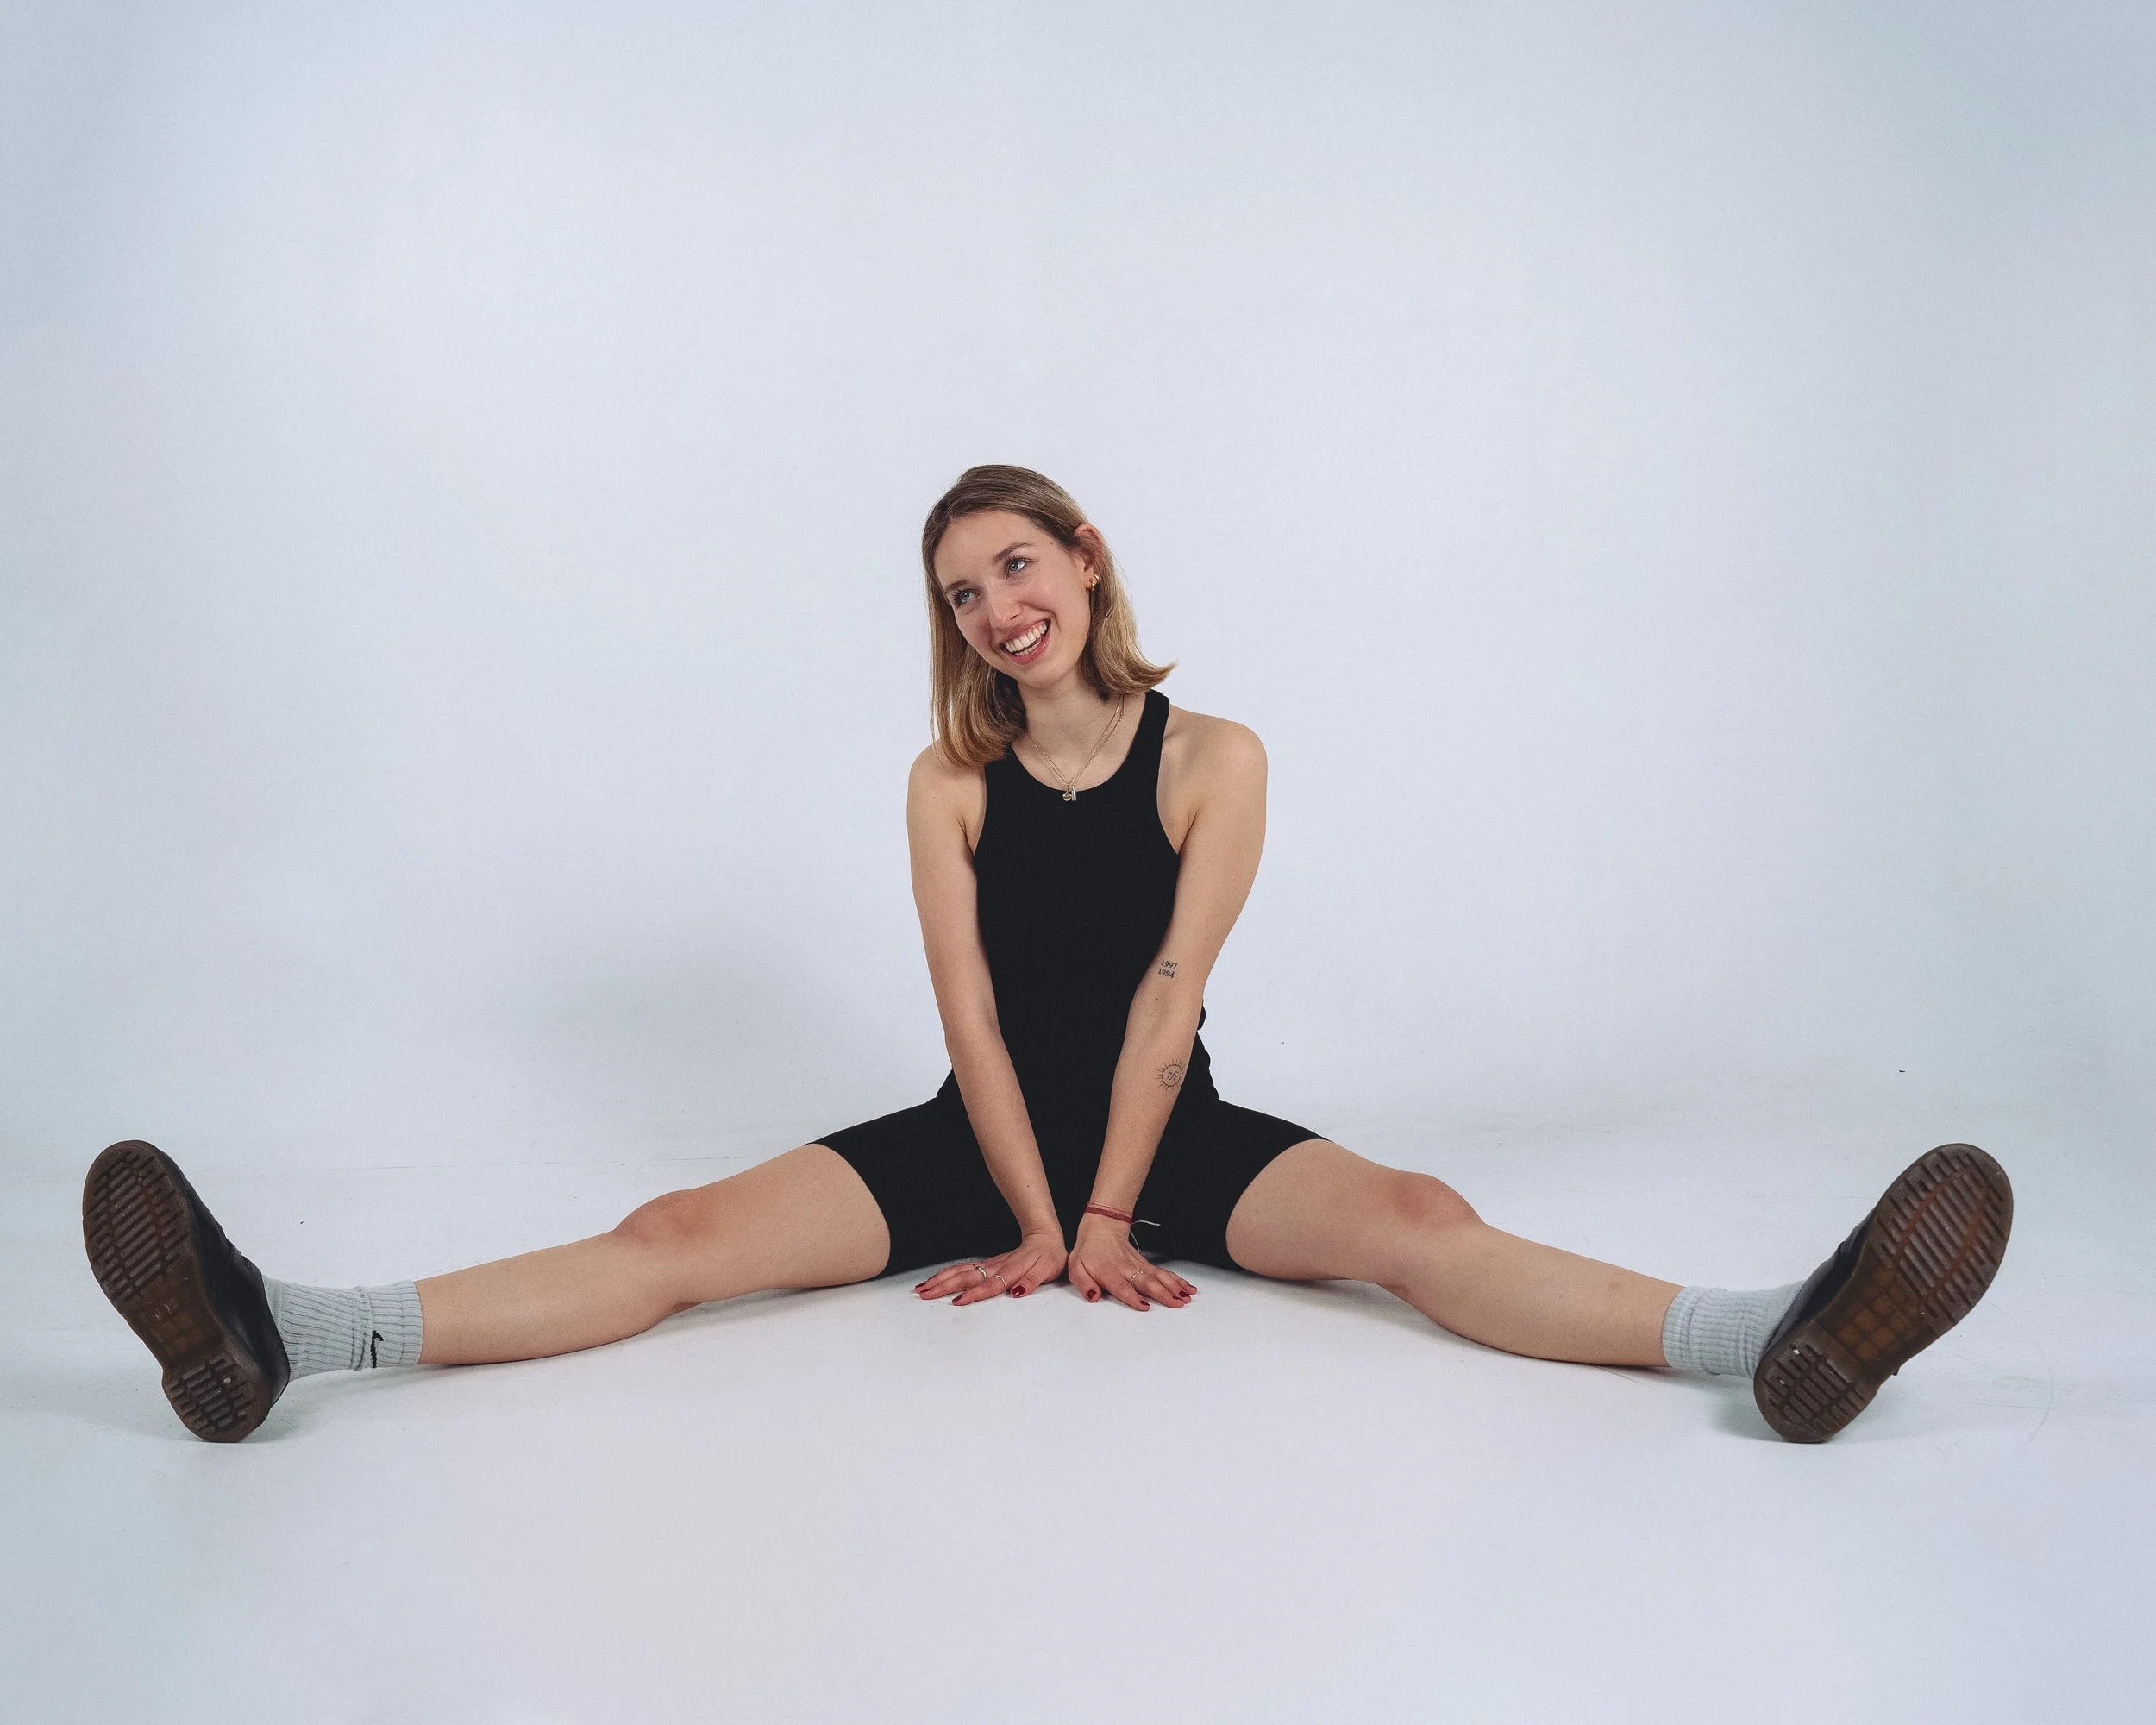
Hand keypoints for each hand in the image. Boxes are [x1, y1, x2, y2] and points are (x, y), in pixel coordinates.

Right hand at [914, 1230, 1066, 1305]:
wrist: (1045, 1238)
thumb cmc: (1049, 1257)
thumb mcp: (1048, 1270)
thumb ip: (1032, 1282)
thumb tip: (1017, 1292)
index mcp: (1011, 1270)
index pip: (990, 1285)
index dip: (974, 1294)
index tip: (957, 1301)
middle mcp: (996, 1267)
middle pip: (967, 1277)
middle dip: (945, 1286)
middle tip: (925, 1295)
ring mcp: (990, 1264)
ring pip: (961, 1271)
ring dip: (941, 1279)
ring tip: (923, 1288)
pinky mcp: (987, 1264)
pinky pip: (963, 1268)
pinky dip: (948, 1273)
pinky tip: (937, 1279)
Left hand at [1066, 1214, 1195, 1310]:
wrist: (1101, 1227)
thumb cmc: (1088, 1251)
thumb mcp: (1076, 1268)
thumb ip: (1083, 1284)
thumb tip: (1093, 1297)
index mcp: (1109, 1273)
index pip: (1122, 1287)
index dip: (1133, 1297)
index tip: (1145, 1306)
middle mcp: (1126, 1269)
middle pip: (1147, 1282)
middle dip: (1163, 1293)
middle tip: (1177, 1303)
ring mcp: (1138, 1266)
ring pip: (1158, 1276)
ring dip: (1173, 1287)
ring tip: (1186, 1297)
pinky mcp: (1145, 1264)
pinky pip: (1162, 1272)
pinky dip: (1176, 1279)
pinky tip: (1187, 1287)